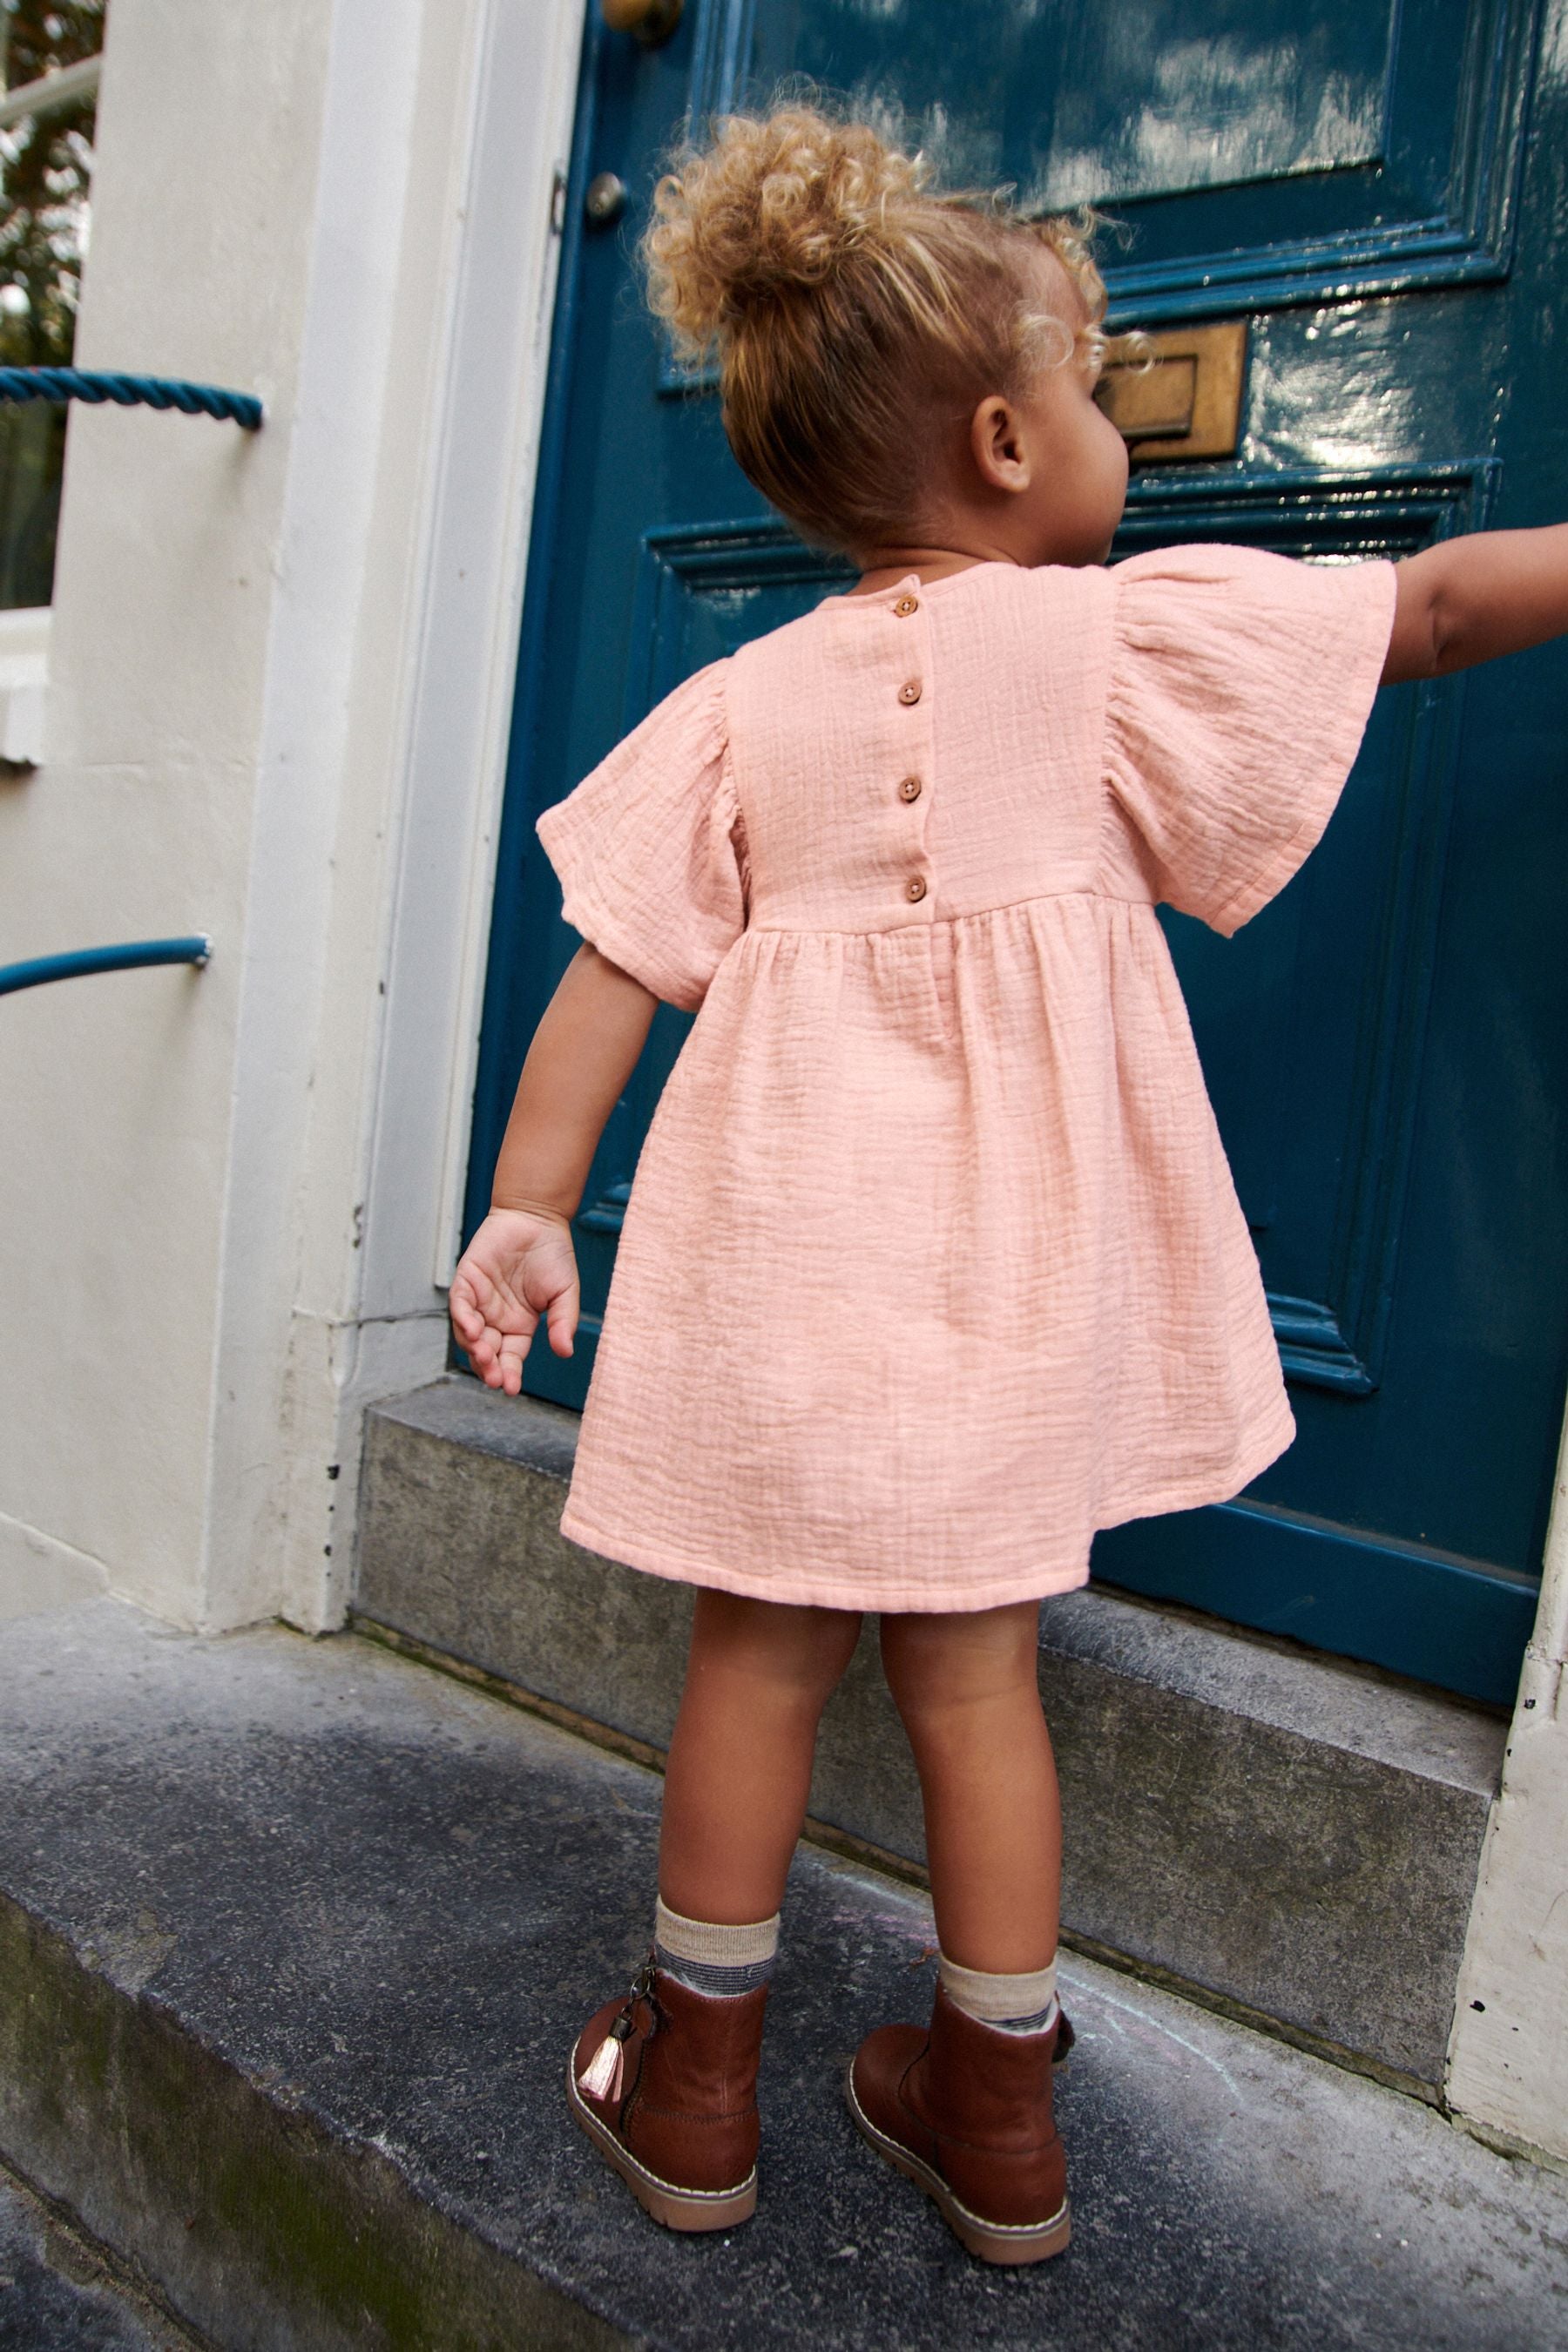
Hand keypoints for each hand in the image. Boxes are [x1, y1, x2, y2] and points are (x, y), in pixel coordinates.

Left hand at [448, 1204, 579, 1394]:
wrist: (537, 1217)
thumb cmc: (553, 1254)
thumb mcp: (565, 1293)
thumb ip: (562, 1322)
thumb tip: (565, 1352)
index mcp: (519, 1326)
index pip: (510, 1358)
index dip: (509, 1374)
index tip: (511, 1388)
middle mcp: (496, 1318)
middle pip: (486, 1352)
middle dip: (488, 1368)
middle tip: (494, 1377)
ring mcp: (479, 1300)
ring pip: (468, 1334)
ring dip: (474, 1348)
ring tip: (484, 1356)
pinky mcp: (467, 1280)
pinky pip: (459, 1305)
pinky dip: (462, 1319)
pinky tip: (473, 1330)